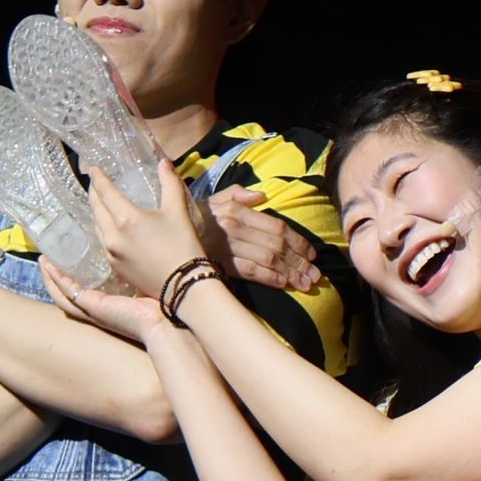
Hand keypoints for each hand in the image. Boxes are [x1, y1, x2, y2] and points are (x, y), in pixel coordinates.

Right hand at [41, 256, 170, 345]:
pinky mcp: (94, 308)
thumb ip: (139, 269)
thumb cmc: (164, 305)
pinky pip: (68, 294)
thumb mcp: (146, 283)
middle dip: (55, 277)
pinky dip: (57, 280)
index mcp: (110, 305)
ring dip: (51, 278)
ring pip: (63, 296)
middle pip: (68, 295)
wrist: (168, 322)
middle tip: (47, 259)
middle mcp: (98, 310)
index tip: (68, 258)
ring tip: (42, 261)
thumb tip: (142, 247)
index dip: (72, 276)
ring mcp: (94, 311)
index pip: (84, 291)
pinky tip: (49, 266)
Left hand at [86, 163, 213, 289]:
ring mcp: (112, 254)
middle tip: (95, 183)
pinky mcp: (116, 268)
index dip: (98, 178)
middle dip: (94, 193)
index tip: (95, 168)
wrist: (185, 287)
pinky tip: (110, 227)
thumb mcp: (178, 211)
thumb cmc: (183, 246)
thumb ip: (170, 183)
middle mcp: (112, 236)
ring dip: (97, 212)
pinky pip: (104, 243)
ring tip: (101, 203)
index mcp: (126, 219)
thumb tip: (163, 162)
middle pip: (96, 208)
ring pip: (97, 227)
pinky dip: (104, 229)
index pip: (104, 192)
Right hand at [203, 184, 321, 292]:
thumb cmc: (195, 217)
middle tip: (315, 275)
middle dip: (300, 261)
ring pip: (268, 260)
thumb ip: (239, 194)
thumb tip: (261, 195)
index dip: (298, 241)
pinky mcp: (220, 263)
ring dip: (291, 273)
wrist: (164, 233)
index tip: (312, 255)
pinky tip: (284, 285)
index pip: (277, 227)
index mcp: (238, 211)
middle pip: (277, 245)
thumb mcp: (216, 198)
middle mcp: (236, 227)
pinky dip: (270, 279)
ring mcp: (229, 247)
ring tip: (306, 283)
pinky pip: (251, 271)